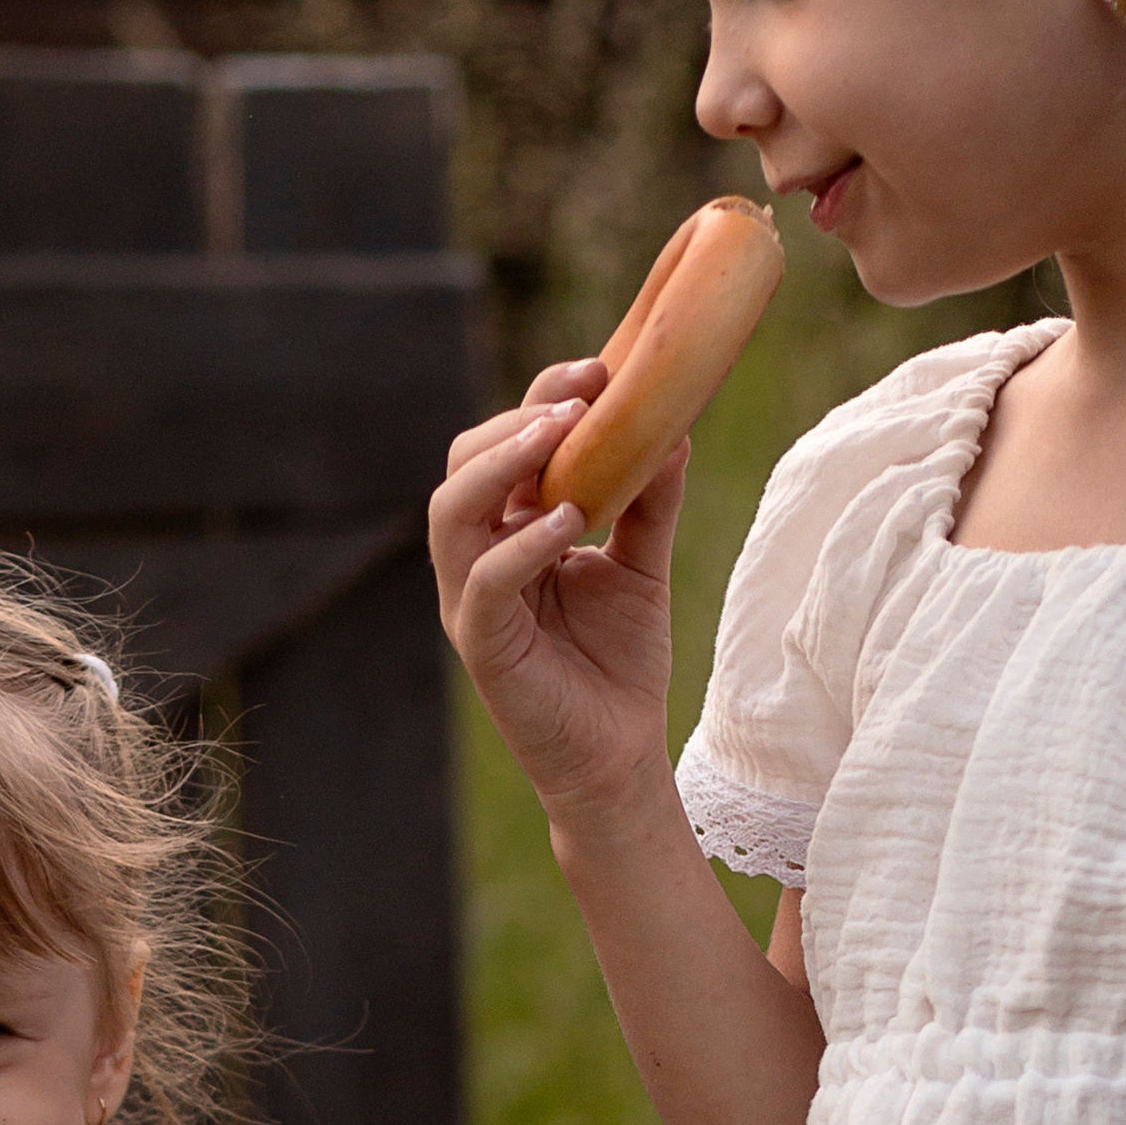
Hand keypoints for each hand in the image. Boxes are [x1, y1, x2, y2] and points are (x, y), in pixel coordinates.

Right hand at [428, 360, 687, 828]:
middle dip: (517, 420)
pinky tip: (566, 520)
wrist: (620, 756)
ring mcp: (469, 600)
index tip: (601, 368)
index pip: (503, 446)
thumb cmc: (619, 662)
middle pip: (464, 464)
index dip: (540, 399)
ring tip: (559, 435)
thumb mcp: (643, 565)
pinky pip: (483, 582)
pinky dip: (520, 544)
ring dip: (502, 465)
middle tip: (581, 396)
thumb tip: (674, 425)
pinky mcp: (480, 645)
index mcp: (505, 529)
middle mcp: (476, 556)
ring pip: (451, 513)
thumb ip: (650, 501)